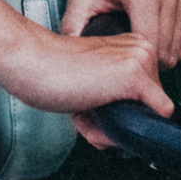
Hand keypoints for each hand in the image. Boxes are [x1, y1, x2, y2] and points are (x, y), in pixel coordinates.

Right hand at [0, 20, 170, 141]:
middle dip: (117, 118)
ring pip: (146, 118)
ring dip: (112, 127)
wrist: (31, 60)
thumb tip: (129, 134)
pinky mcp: (136, 77)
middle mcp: (142, 49)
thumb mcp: (93, 80)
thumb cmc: (53, 68)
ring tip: (84, 112)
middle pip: (149, 107)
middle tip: (85, 108)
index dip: (119, 107)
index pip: (148, 94)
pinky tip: (91, 117)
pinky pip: (146, 122)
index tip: (92, 98)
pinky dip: (119, 132)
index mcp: (133, 45)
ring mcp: (141, 61)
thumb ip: (115, 100)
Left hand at [58, 0, 180, 144]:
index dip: (135, 65)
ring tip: (136, 52)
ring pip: (178, 49)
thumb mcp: (77, 2)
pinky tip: (151, 42)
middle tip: (126, 62)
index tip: (120, 70)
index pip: (148, 44)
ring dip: (160, 57)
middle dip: (148, 64)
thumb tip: (66, 61)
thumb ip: (71, 29)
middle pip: (166, 50)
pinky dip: (171, 47)